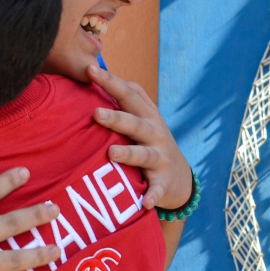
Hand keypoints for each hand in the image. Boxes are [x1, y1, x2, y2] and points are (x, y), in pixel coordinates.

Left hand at [88, 64, 192, 209]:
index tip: (89, 70)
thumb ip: (121, 97)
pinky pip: (157, 189)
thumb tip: (92, 68)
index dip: (109, 82)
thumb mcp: (140, 117)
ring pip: (143, 154)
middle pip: (134, 122)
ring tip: (111, 154)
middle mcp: (154, 133)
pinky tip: (144, 202)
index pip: (126, 94)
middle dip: (116, 117)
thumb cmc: (148, 140)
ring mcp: (160, 158)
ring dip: (129, 153)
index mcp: (145, 115)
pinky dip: (152, 195)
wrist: (180, 177)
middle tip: (96, 113)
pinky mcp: (164, 183)